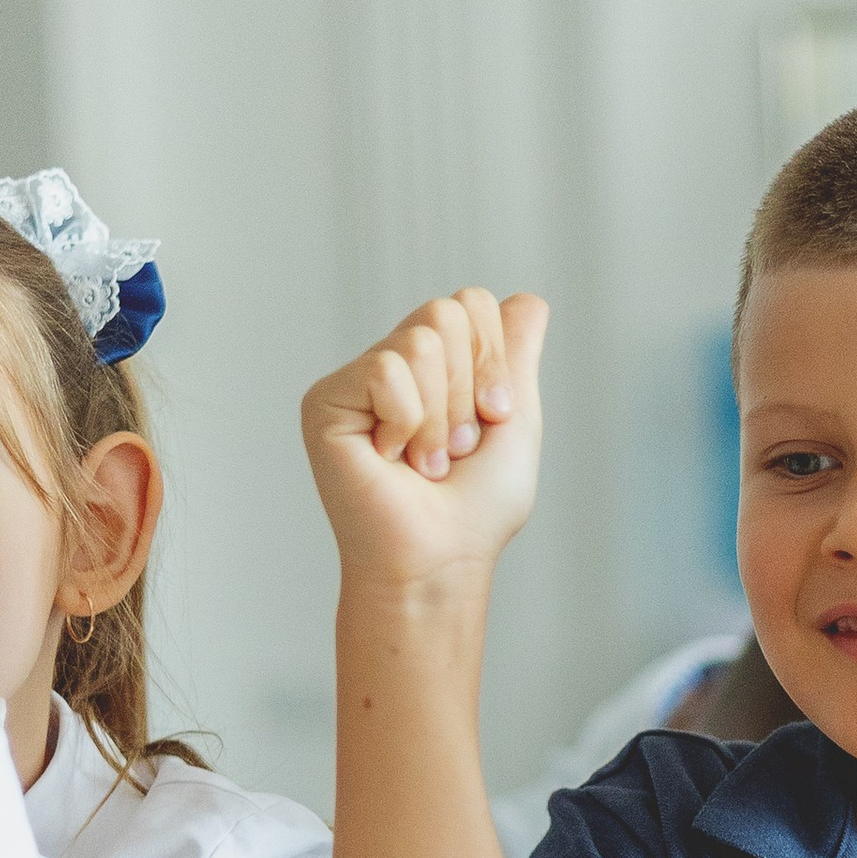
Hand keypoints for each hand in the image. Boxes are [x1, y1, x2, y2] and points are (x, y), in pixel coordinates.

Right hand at [302, 290, 547, 599]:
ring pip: (420, 342)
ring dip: (441, 417)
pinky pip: (386, 372)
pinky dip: (407, 422)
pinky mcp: (326, 402)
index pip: (472, 303)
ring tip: (426, 462)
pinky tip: (390, 459)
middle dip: (469, 388)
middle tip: (455, 448)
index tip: (492, 420)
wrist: (441, 558)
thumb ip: (516, 356)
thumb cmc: (477, 507)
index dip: (494, 361)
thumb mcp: (515, 420)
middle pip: (447, 313)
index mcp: (435, 365)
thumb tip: (530, 299)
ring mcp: (357, 381)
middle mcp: (393, 364)